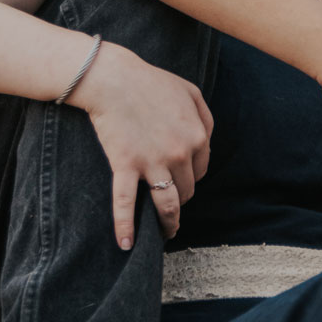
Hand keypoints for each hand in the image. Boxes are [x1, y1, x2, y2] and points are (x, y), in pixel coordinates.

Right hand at [77, 42, 212, 249]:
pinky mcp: (125, 166)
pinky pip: (125, 203)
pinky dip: (125, 227)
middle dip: (180, 197)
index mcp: (198, 135)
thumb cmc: (151, 81)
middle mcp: (179, 152)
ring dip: (168, 222)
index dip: (191, 178)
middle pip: (186, 190)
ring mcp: (152, 162)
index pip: (201, 170)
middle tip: (170, 202)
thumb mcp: (190, 91)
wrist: (113, 78)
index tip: (181, 181)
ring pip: (166, 204)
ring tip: (165, 233)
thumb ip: (206, 116)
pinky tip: (126, 244)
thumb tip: (208, 141)